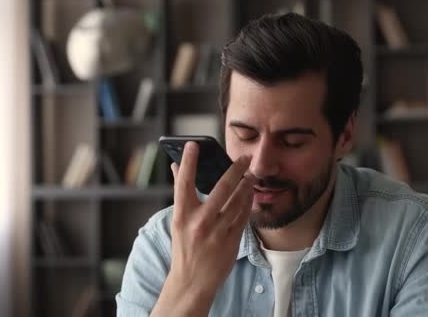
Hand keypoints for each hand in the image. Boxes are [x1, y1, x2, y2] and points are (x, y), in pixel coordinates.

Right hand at [151, 141, 255, 315]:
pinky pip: (243, 217)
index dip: (188, 162)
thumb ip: (181, 193)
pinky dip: (248, 203)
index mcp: (182, 216)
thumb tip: (176, 165)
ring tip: (252, 174)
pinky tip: (251, 194)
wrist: (192, 282)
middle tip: (244, 157)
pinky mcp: (231, 242)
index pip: (184, 183)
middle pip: (220, 189)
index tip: (193, 144)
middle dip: (235, 170)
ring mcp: (216, 233)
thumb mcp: (178, 221)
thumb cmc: (184, 248)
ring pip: (237, 202)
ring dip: (247, 185)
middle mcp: (199, 223)